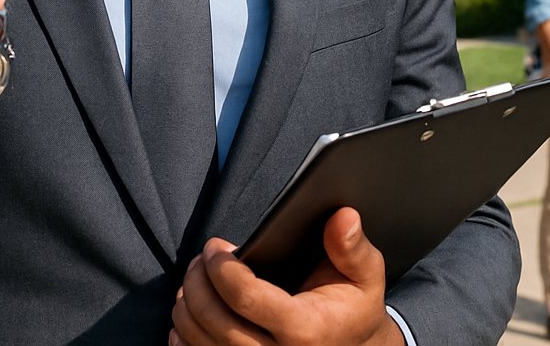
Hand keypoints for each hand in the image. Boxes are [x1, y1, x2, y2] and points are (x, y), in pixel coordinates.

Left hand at [170, 208, 401, 345]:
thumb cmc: (353, 308)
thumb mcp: (364, 276)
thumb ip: (352, 247)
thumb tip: (343, 216)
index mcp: (305, 330)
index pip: (246, 298)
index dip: (222, 267)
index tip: (215, 246)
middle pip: (214, 320)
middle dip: (198, 282)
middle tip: (200, 260)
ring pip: (200, 341)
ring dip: (187, 306)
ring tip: (194, 280)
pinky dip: (184, 335)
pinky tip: (191, 313)